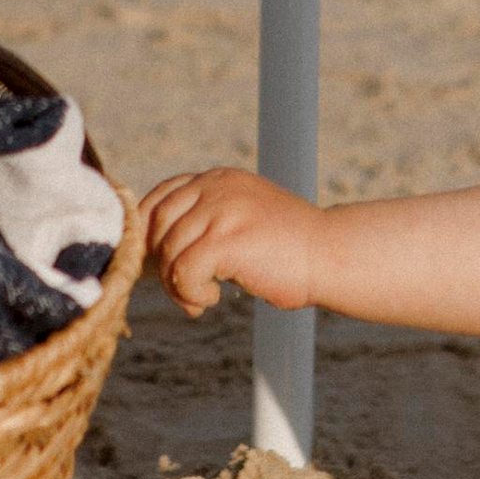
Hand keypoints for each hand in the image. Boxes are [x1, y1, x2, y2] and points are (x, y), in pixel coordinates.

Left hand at [144, 166, 319, 315]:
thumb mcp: (242, 217)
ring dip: (179, 287)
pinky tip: (215, 300)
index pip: (160, 198)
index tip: (159, 263)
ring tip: (203, 300)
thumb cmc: (288, 247)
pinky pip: (183, 274)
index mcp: (218, 178)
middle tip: (187, 291)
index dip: (149, 234)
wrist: (330, 254)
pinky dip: (191, 295)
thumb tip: (155, 249)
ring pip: (167, 254)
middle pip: (157, 228)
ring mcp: (220, 210)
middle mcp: (215, 187)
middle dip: (163, 266)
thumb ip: (206, 219)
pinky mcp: (226, 240)